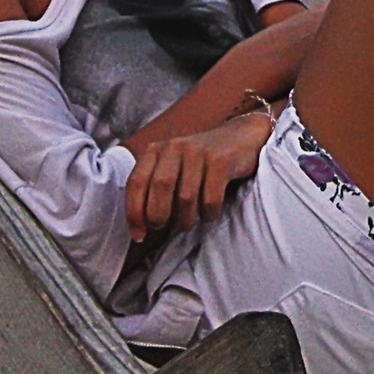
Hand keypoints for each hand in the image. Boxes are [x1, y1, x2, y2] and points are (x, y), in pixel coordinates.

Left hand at [125, 113, 271, 243]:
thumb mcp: (171, 168)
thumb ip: (153, 189)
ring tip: (188, 223)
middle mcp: (174, 147)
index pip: (136, 182)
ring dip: (185, 219)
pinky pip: (210, 199)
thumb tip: (139, 230)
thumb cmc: (199, 164)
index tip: (139, 235)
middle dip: (158, 215)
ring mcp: (198, 152)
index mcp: (156, 150)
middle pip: (160, 187)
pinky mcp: (220, 161)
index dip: (134, 212)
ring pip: (186, 197)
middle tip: (163, 227)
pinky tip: (209, 213)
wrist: (239, 139)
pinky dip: (208, 214)